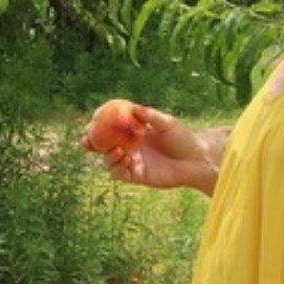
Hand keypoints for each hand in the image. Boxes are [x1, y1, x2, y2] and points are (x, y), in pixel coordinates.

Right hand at [88, 102, 209, 190]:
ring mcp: (131, 161)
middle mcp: (129, 146)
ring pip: (108, 160)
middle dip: (91, 143)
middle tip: (87, 140)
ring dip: (107, 156)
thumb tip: (134, 108)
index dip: (97, 125)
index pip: (109, 127)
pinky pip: (118, 174)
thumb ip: (150, 116)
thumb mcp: (168, 123)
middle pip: (102, 145)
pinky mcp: (136, 176)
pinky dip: (117, 168)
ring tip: (119, 151)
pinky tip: (126, 160)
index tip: (92, 121)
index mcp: (133, 132)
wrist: (195, 161)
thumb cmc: (183, 139)